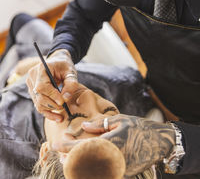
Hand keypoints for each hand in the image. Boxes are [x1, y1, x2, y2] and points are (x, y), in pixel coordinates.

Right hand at [26, 49, 76, 121]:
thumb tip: (66, 98)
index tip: (63, 102)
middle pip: (39, 96)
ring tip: (62, 113)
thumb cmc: (65, 66)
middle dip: (52, 104)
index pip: (41, 86)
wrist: (58, 62)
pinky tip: (58, 118)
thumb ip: (71, 83)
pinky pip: (38, 105)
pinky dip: (48, 113)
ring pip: (38, 103)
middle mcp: (32, 77)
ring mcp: (31, 85)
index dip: (52, 96)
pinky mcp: (33, 92)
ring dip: (50, 110)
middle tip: (65, 106)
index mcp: (41, 69)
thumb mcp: (71, 72)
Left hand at [52, 115, 174, 176]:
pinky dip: (89, 169)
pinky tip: (85, 161)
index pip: (82, 147)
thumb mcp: (119, 120)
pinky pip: (100, 174)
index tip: (56, 143)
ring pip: (90, 171)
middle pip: (83, 164)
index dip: (66, 146)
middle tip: (60, 150)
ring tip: (68, 156)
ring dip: (77, 164)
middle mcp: (111, 159)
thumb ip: (99, 125)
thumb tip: (83, 126)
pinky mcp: (121, 174)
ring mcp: (116, 170)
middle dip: (68, 158)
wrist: (159, 143)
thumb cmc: (139, 128)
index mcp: (110, 144)